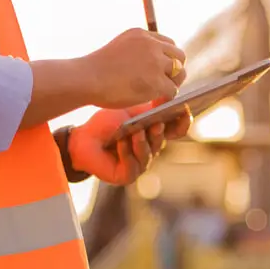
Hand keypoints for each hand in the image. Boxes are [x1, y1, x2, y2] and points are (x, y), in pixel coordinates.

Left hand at [68, 103, 192, 185]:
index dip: (183, 122)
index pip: (176, 130)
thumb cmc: (108, 123)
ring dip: (142, 144)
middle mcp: (151, 151)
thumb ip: (152, 107)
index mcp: (155, 134)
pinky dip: (126, 153)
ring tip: (137, 132)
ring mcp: (140, 165)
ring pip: (147, 155)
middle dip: (158, 133)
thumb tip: (169, 92)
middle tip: (156, 123)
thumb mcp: (132, 111)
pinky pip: (131, 166)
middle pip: (161, 142)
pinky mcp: (126, 175)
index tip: (184, 110)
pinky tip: (121, 142)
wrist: (85, 137)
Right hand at [80, 28, 186, 108]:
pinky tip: (157, 100)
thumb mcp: (118, 48)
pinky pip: (172, 90)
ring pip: (179, 72)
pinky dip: (167, 97)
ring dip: (173, 83)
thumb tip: (147, 68)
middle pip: (179, 55)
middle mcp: (151, 44)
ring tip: (162, 92)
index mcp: (141, 34)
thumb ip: (135, 52)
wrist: (86, 78)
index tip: (160, 70)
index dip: (166, 59)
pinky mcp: (156, 81)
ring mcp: (155, 62)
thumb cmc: (95, 70)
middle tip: (166, 83)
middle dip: (175, 69)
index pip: (167, 43)